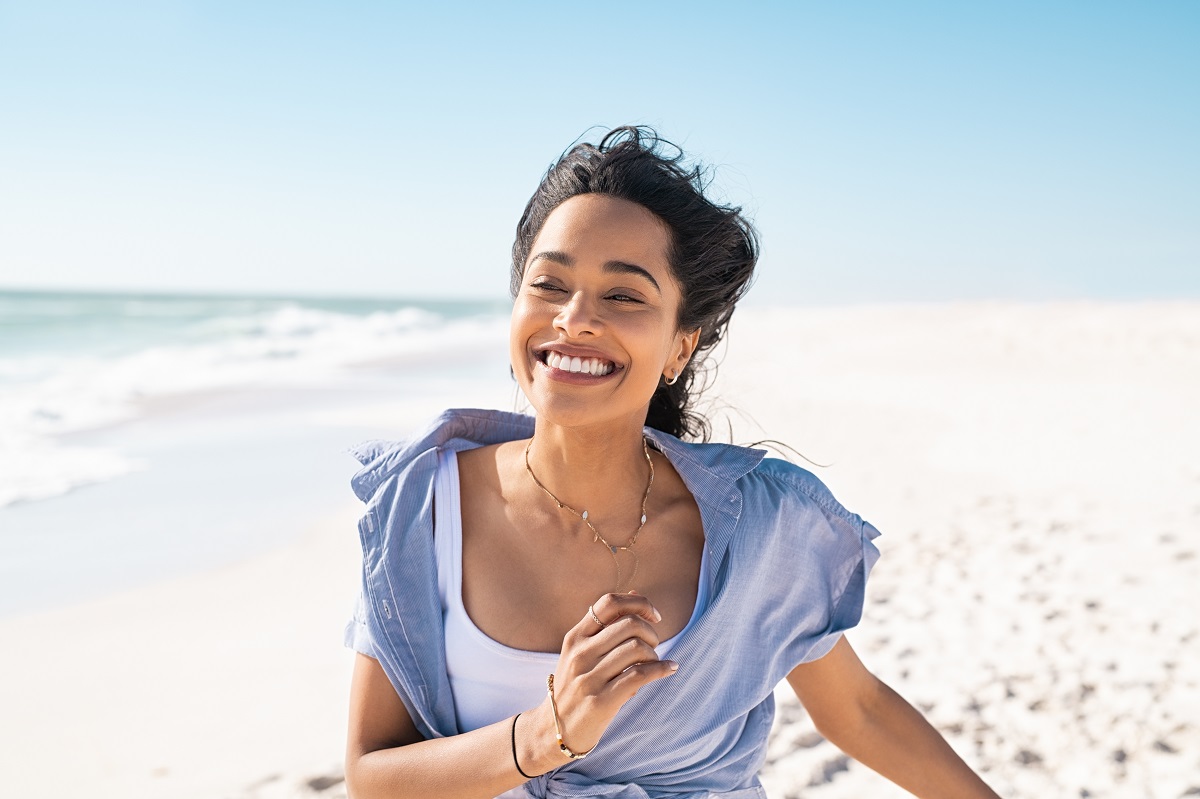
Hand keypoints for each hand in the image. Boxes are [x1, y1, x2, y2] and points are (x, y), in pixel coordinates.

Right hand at [545, 592, 679, 754]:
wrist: (555, 730)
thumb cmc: (577, 687)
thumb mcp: (582, 653)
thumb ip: (606, 627)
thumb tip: (633, 593)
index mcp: (575, 638)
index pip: (609, 603)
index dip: (638, 603)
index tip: (653, 615)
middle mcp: (580, 654)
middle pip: (629, 624)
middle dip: (651, 631)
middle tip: (653, 645)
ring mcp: (589, 678)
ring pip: (636, 648)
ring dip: (655, 654)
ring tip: (654, 663)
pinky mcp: (602, 701)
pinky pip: (640, 675)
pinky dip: (661, 669)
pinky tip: (670, 668)